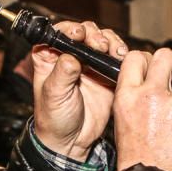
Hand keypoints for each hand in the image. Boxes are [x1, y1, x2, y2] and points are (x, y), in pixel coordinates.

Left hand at [32, 21, 127, 160]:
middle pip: (85, 32)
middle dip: (94, 35)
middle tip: (99, 45)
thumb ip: (62, 73)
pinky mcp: (106, 73)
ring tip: (113, 51)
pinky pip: (115, 56)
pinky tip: (121, 57)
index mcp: (50, 57)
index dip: (71, 29)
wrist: (72, 141)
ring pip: (102, 39)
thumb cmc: (54, 118)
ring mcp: (90, 63)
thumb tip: (72, 55)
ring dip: (109, 41)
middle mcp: (70, 56)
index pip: (59, 32)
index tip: (79, 34)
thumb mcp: (54, 94)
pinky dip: (120, 53)